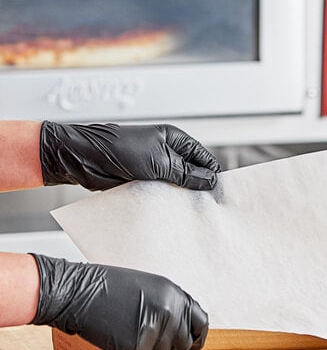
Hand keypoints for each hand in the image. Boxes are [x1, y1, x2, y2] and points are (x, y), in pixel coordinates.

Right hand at [31, 254, 207, 349]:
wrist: (78, 291)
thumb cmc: (109, 288)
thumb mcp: (150, 287)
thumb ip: (171, 305)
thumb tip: (186, 328)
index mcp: (175, 294)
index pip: (201, 322)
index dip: (196, 337)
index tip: (192, 346)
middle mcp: (171, 310)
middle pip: (182, 344)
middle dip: (166, 343)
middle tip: (144, 331)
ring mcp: (156, 328)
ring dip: (147, 347)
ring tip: (128, 326)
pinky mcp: (139, 344)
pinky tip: (118, 334)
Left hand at [40, 121, 220, 190]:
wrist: (85, 159)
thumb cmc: (118, 148)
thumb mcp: (160, 161)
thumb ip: (187, 173)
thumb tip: (209, 180)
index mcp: (175, 140)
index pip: (204, 158)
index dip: (212, 173)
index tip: (218, 192)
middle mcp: (167, 153)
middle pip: (193, 173)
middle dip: (198, 187)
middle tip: (205, 204)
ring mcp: (156, 168)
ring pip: (177, 185)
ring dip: (181, 196)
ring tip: (189, 208)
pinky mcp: (145, 182)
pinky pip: (162, 194)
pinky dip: (166, 201)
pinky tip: (171, 209)